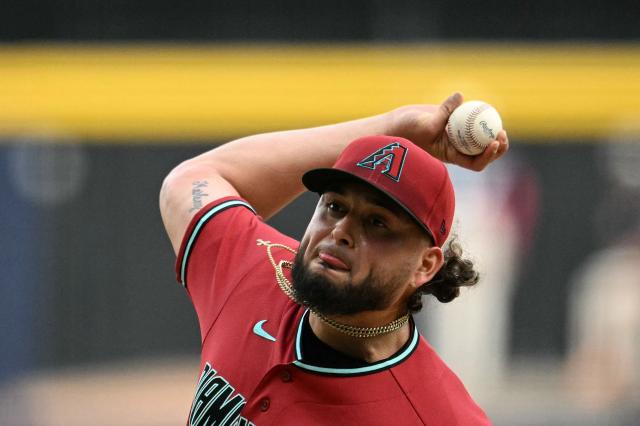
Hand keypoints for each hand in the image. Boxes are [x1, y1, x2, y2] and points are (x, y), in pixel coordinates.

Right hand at [390, 93, 508, 171]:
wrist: (397, 123)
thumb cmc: (407, 129)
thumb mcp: (425, 124)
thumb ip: (443, 112)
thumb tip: (459, 96)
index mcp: (452, 156)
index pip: (474, 163)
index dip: (488, 156)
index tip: (493, 143)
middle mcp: (457, 148)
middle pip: (483, 153)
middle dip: (497, 147)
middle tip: (502, 133)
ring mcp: (457, 135)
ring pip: (480, 138)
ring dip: (492, 134)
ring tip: (499, 124)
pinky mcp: (454, 121)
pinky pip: (471, 120)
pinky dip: (479, 116)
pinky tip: (484, 108)